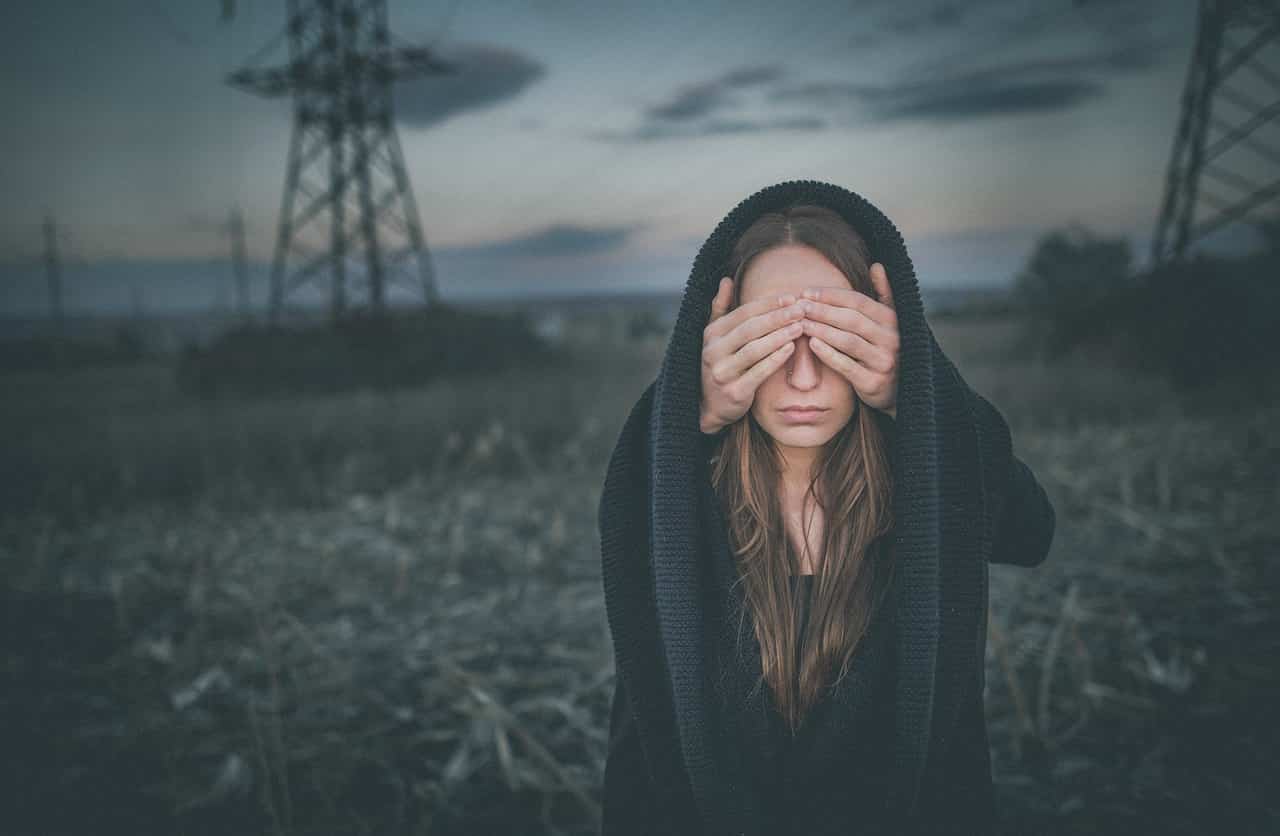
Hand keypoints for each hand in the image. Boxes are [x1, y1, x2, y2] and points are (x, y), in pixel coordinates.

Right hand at [699, 277, 807, 432]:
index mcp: (711, 334)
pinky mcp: (734, 392)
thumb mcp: (715, 336)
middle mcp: (713, 351)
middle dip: (778, 317)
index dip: (768, 304)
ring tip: (801, 326)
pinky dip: (776, 359)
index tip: (791, 297)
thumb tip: (726, 280)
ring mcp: (722, 372)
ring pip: (755, 349)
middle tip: (801, 309)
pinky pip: (759, 372)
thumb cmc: (721, 364)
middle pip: (750, 328)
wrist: (711, 405)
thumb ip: (720, 308)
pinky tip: (791, 348)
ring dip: (780, 336)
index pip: (743, 313)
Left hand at [798, 262, 899, 417]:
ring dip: (822, 330)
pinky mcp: (873, 382)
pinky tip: (812, 345)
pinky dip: (829, 354)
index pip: (859, 302)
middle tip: (799, 306)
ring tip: (801, 323)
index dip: (832, 295)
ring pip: (848, 341)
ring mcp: (883, 361)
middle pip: (852, 319)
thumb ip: (884, 293)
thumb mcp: (890, 322)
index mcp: (893, 320)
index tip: (807, 292)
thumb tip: (877, 265)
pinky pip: (847, 366)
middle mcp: (892, 339)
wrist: (899, 390)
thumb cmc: (885, 349)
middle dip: (822, 310)